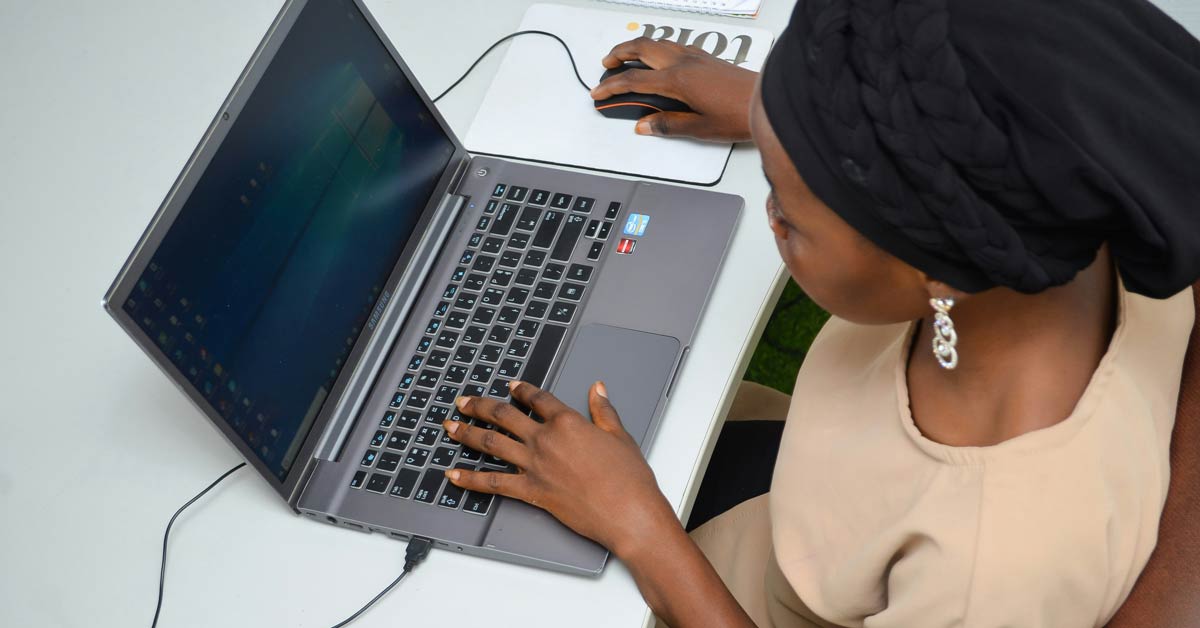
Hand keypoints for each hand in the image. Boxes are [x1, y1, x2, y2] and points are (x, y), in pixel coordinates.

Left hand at [442, 380, 676, 558]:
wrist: (627, 512)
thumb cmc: (629, 479)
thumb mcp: (620, 436)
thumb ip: (603, 411)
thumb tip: (598, 389)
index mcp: (568, 422)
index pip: (538, 398)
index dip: (522, 390)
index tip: (511, 386)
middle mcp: (545, 440)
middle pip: (504, 415)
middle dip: (479, 406)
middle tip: (464, 402)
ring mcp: (535, 465)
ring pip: (491, 443)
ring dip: (466, 433)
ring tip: (450, 427)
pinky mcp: (531, 491)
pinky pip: (493, 482)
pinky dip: (470, 479)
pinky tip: (454, 475)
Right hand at [589, 37, 757, 141]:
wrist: (768, 102)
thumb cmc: (738, 115)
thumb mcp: (699, 128)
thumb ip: (667, 125)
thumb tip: (644, 125)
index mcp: (677, 80)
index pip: (634, 80)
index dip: (612, 86)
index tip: (598, 92)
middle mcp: (684, 62)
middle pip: (642, 48)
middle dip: (619, 53)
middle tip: (606, 63)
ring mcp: (696, 56)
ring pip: (658, 42)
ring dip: (637, 46)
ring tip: (626, 56)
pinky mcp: (707, 57)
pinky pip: (674, 44)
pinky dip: (657, 47)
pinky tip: (659, 56)